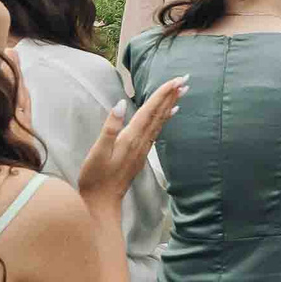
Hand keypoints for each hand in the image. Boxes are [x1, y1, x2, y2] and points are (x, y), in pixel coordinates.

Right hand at [78, 76, 186, 205]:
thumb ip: (110, 128)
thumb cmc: (95, 178)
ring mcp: (142, 149)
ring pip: (160, 122)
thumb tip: (122, 104)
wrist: (102, 202)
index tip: (175, 80)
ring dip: (170, 105)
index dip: (162, 94)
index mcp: (131, 138)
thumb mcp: (97, 152)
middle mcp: (141, 142)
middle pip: (159, 114)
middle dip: (171, 95)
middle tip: (185, 79)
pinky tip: (170, 114)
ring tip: (181, 92)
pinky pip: (157, 131)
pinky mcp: (140, 154)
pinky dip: (165, 119)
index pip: (150, 110)